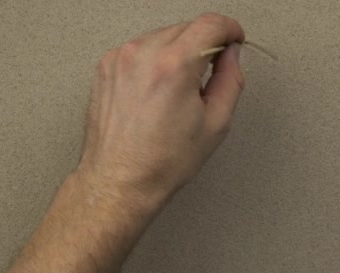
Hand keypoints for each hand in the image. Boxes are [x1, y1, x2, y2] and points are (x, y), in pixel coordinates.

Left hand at [77, 13, 244, 203]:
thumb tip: (231, 56)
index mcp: (173, 66)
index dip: (229, 29)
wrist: (119, 181)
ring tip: (178, 89)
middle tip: (208, 73)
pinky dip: (154, 60)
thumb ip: (230, 79)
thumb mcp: (215, 123)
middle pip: (186, 27)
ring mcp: (119, 59)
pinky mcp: (106, 67)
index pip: (210, 24)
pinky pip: (140, 49)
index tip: (233, 38)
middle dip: (204, 43)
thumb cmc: (161, 162)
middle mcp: (142, 55)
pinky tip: (156, 90)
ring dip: (178, 51)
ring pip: (162, 36)